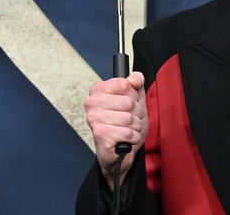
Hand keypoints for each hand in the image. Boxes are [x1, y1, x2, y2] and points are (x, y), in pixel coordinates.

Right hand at [84, 71, 147, 188]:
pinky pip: (127, 132)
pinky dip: (134, 137)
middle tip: (133, 119)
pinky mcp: (98, 134)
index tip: (131, 103)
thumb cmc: (126, 123)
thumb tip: (135, 77)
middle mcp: (91, 102)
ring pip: (129, 118)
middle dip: (138, 112)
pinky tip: (128, 139)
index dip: (134, 95)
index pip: (124, 84)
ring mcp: (93, 118)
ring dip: (136, 126)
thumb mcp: (136, 100)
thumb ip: (136, 84)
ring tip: (131, 129)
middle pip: (128, 102)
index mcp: (98, 90)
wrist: (120, 151)